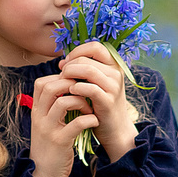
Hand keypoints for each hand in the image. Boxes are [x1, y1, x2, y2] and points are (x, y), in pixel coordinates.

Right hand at [28, 69, 98, 176]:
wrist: (42, 175)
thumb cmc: (48, 148)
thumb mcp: (45, 125)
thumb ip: (51, 109)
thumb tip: (66, 90)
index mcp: (36, 111)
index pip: (41, 83)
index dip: (59, 78)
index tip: (74, 85)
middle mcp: (39, 117)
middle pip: (51, 87)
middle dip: (71, 84)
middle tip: (84, 92)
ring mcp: (48, 129)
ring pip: (64, 102)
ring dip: (81, 101)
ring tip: (89, 109)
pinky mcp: (60, 141)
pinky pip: (77, 123)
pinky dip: (89, 119)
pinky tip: (94, 122)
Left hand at [57, 42, 139, 163]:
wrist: (115, 129)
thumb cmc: (100, 105)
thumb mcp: (96, 84)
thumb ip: (84, 71)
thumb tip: (62, 62)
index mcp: (113, 66)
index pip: (95, 46)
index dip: (77, 52)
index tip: (65, 63)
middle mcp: (116, 73)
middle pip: (86, 58)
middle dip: (69, 66)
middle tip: (61, 76)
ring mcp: (114, 87)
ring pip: (88, 70)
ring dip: (70, 75)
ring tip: (64, 84)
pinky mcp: (108, 101)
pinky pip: (89, 88)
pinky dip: (77, 88)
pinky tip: (71, 92)